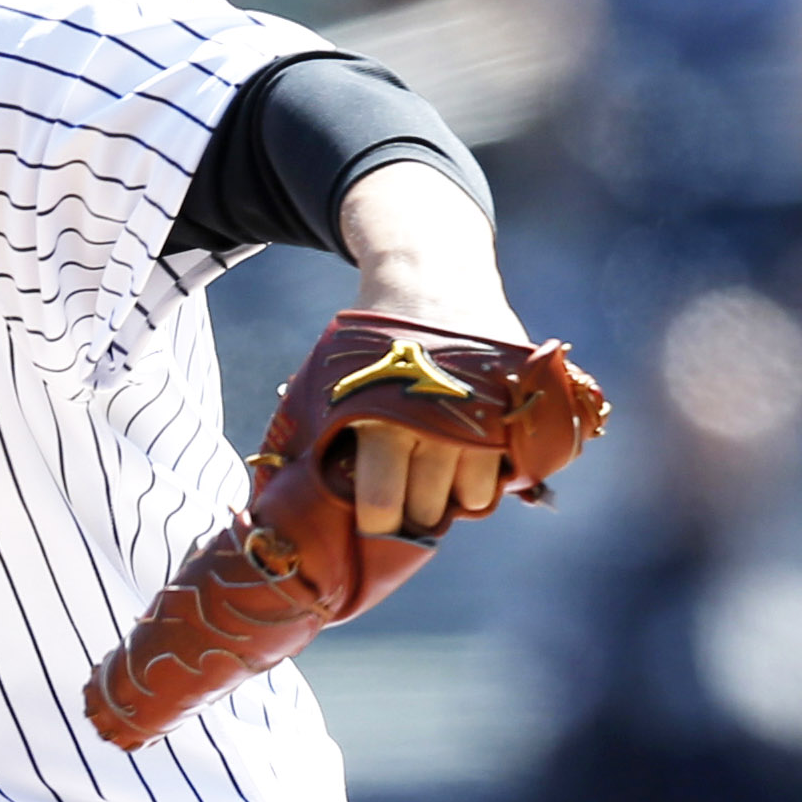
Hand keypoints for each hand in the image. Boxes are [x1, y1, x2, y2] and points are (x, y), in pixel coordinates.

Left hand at [336, 160, 527, 536]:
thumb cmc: (373, 336)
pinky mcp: (511, 410)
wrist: (433, 276)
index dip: (376, 526)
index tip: (374, 524)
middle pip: (426, 508)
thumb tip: (290, 488)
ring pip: (468, 498)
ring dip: (450, 500)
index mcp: (378, 417)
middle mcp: (431, 424)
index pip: (381, 504)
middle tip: (404, 502)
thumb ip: (317, 429)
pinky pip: (502, 475)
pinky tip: (466, 463)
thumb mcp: (333, 375)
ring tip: (434, 478)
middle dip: (412, 516)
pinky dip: (485, 481)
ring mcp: (477, 419)